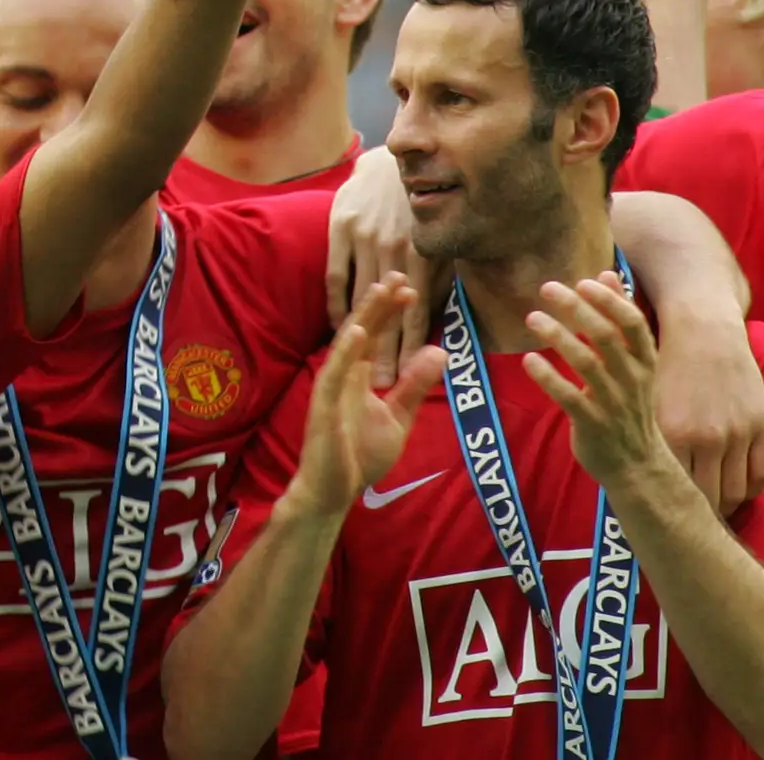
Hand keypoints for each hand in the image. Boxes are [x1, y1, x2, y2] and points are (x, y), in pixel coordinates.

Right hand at [284, 274, 444, 516]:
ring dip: (364, 316)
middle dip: (380, 302)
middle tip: (399, 273)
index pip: (377, 334)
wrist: (334, 490)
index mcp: (359, 375)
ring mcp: (332, 386)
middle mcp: (343, 373)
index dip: (391, 311)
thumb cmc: (359, 455)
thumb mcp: (397, 416)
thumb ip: (414, 385)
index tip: (410, 287)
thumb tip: (440, 350)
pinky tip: (360, 330)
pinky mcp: (324, 403)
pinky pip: (335, 372)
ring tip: (380, 290)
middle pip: (362, 328)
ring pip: (348, 343)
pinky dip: (346, 350)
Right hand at [324, 149, 421, 385]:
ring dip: (361, 337)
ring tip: (360, 368)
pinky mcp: (341, 228)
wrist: (393, 163)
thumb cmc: (426, 210)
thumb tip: (439, 325)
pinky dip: (337, 305)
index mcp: (423, 254)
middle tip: (382, 386)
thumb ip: (440, 280)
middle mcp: (393, 248)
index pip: (417, 314)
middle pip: (387, 313)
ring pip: (361, 299)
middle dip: (385, 353)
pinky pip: (335, 276)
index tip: (408, 379)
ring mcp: (364, 237)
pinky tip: (339, 328)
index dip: (411, 349)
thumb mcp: (443, 244)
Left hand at [522, 275, 669, 492]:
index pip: (633, 324)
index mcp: (644, 362)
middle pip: (606, 338)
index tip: (584, 281)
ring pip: (586, 364)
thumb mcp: (634, 363)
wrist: (638, 466)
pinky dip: (548, 378)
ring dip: (558, 337)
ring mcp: (613, 404)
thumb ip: (620, 319)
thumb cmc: (629, 405)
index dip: (610, 301)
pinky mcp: (591, 425)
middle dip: (577, 309)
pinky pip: (568, 398)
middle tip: (547, 288)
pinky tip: (528, 361)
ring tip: (532, 318)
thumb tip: (607, 273)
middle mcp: (631, 380)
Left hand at [651, 305, 763, 517]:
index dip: (670, 507)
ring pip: (735, 492)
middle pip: (707, 498)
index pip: (674, 488)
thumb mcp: (646, 403)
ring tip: (713, 511)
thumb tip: (633, 477)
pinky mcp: (761, 426)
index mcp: (671, 431)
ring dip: (725, 507)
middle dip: (699, 514)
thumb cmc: (666, 368)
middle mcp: (706, 437)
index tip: (666, 516)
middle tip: (692, 521)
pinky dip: (750, 490)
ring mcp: (737, 433)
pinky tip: (737, 491)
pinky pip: (761, 475)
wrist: (703, 331)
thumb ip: (644, 438)